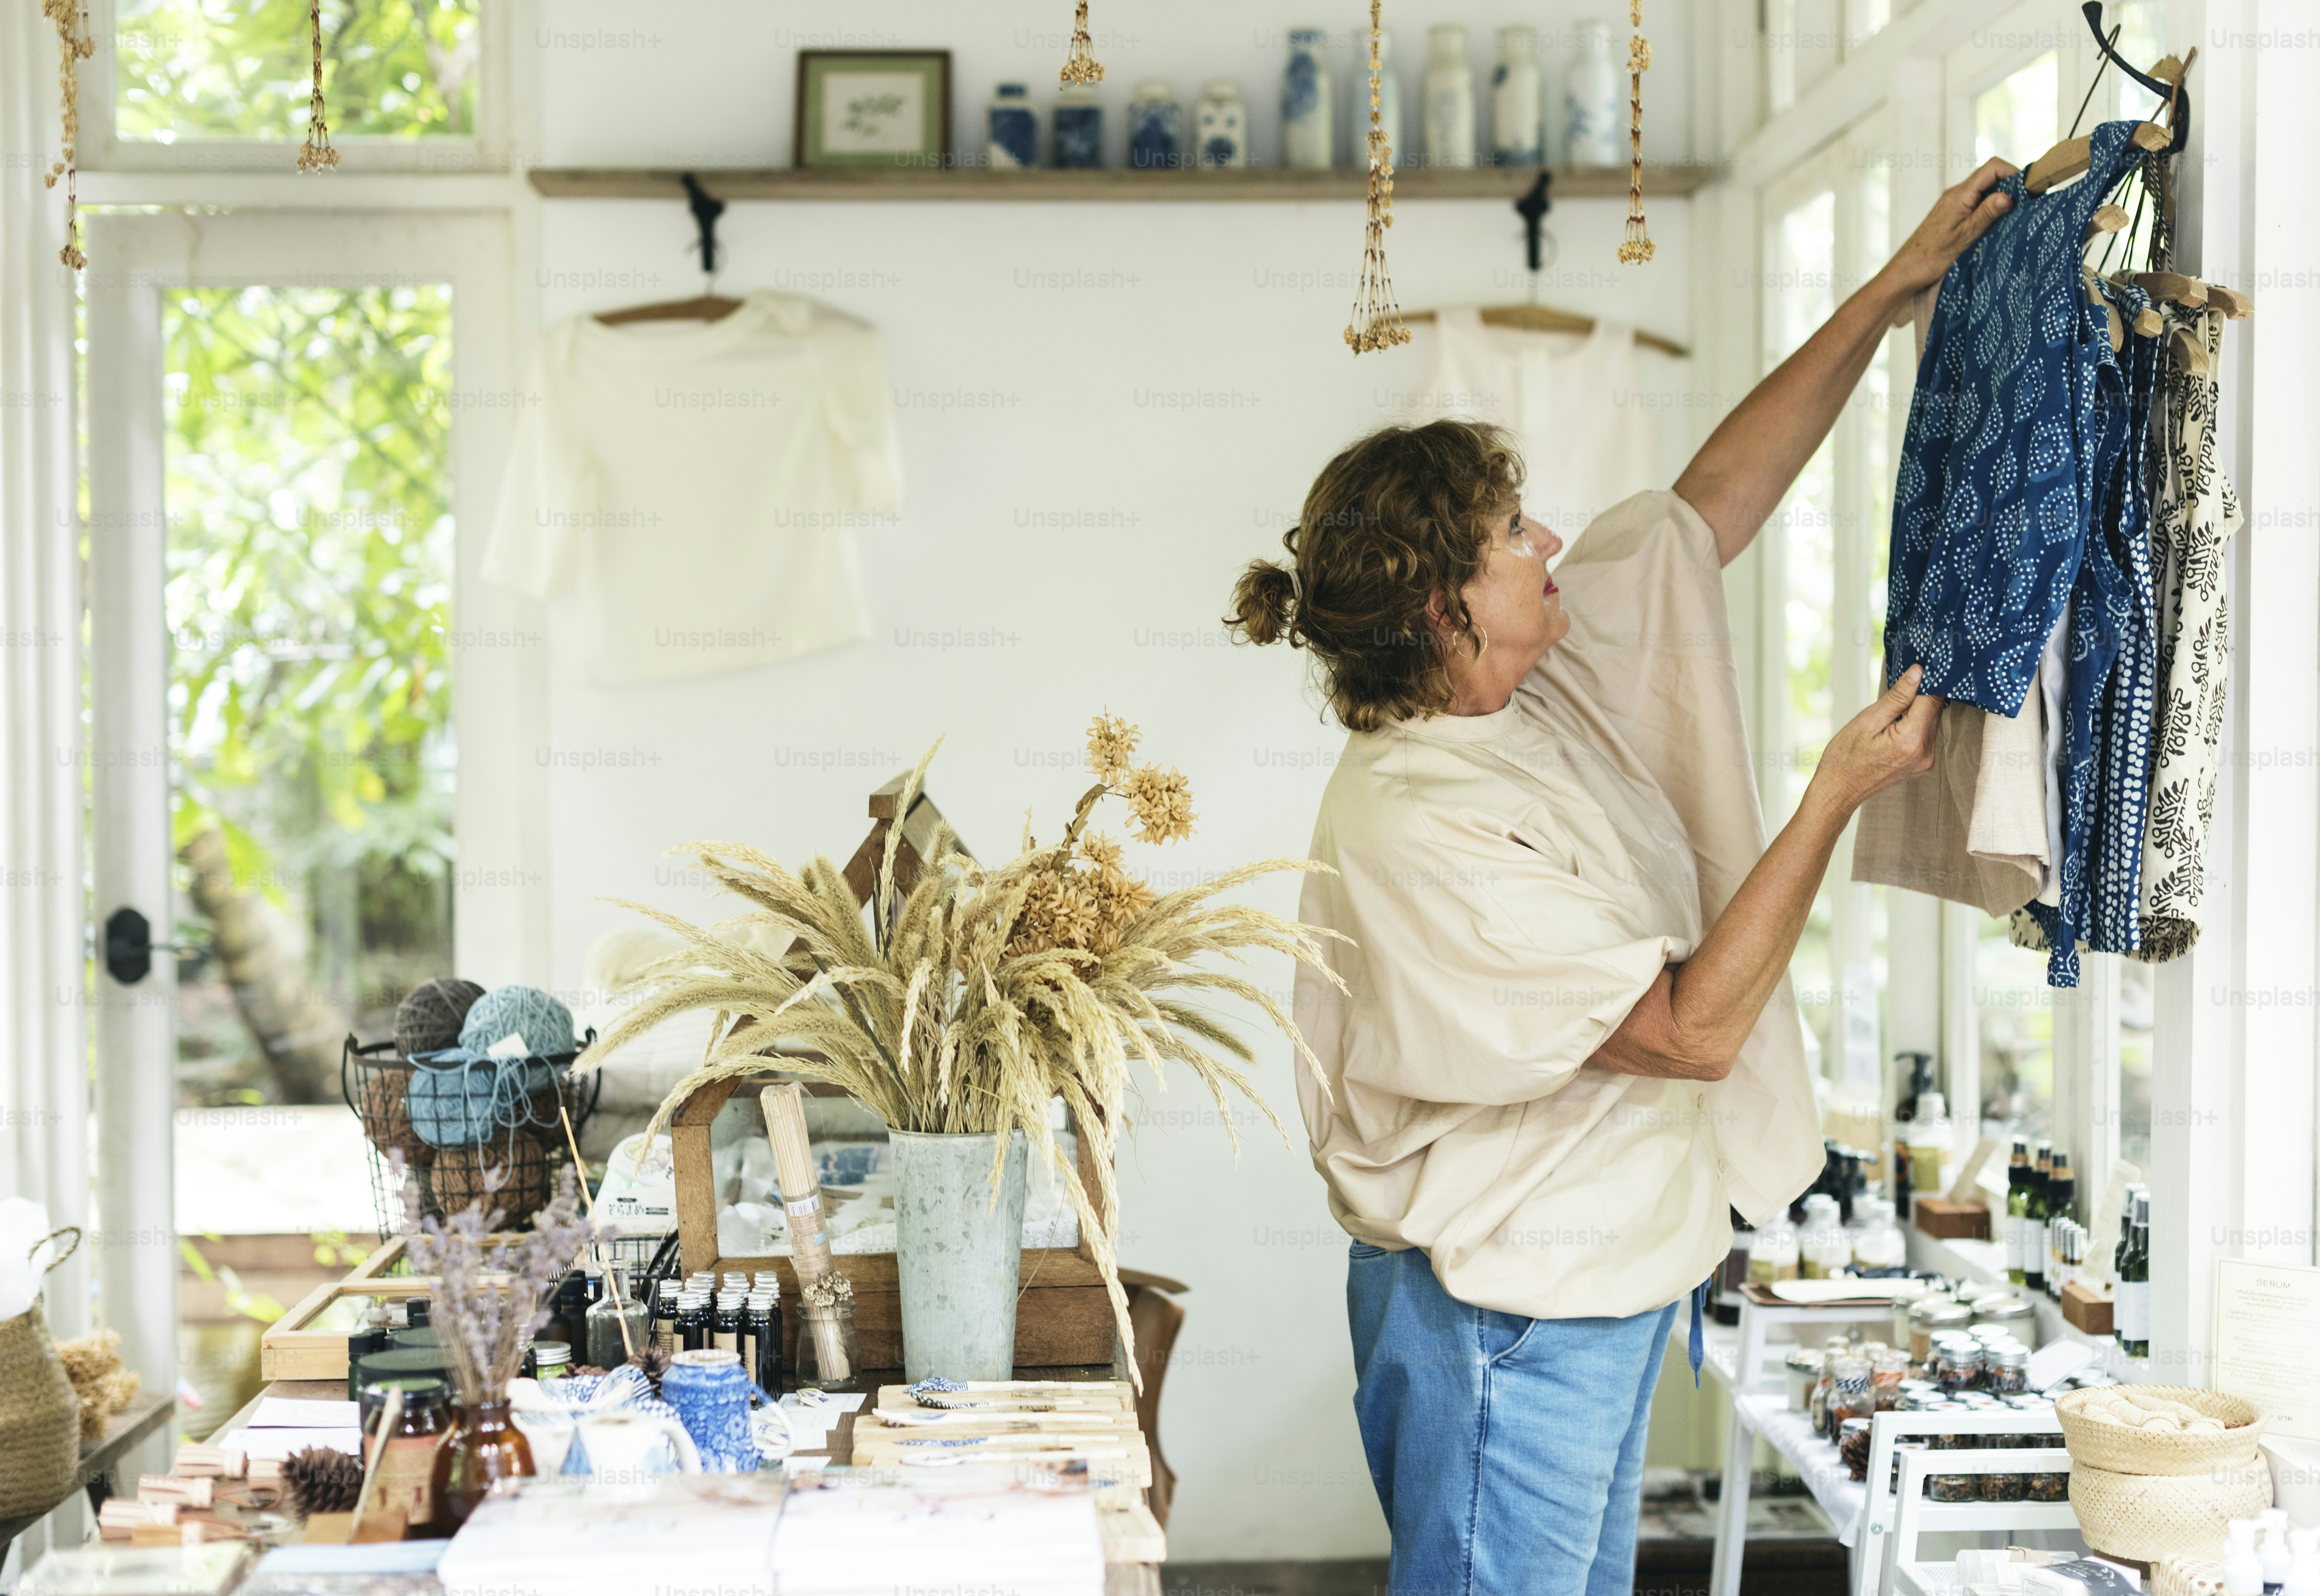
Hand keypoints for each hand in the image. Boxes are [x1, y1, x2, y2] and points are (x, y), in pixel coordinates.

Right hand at [1806, 665, 1941, 817]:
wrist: (1838, 791)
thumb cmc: (1845, 757)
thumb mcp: (1867, 720)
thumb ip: (1897, 697)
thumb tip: (1918, 672)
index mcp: (1911, 739)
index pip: (1932, 698)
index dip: (1927, 679)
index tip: (1921, 665)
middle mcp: (1925, 752)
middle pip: (1934, 710)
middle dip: (1921, 693)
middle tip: (1903, 681)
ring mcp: (1925, 761)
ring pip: (1931, 722)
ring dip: (1917, 709)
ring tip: (1892, 707)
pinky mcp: (1922, 764)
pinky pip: (1926, 735)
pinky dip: (1915, 723)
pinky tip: (1896, 723)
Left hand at [1877, 158, 2018, 295]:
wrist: (1905, 271)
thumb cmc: (1930, 257)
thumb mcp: (1964, 236)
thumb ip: (1986, 214)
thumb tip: (2009, 196)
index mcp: (1959, 195)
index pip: (1992, 167)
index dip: (2013, 173)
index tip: (2028, 189)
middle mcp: (1956, 194)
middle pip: (1991, 176)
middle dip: (2010, 186)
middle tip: (2025, 205)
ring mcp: (1954, 203)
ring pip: (1985, 190)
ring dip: (2001, 199)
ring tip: (2014, 216)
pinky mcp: (1952, 214)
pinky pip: (1976, 202)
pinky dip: (1990, 208)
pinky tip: (1996, 224)